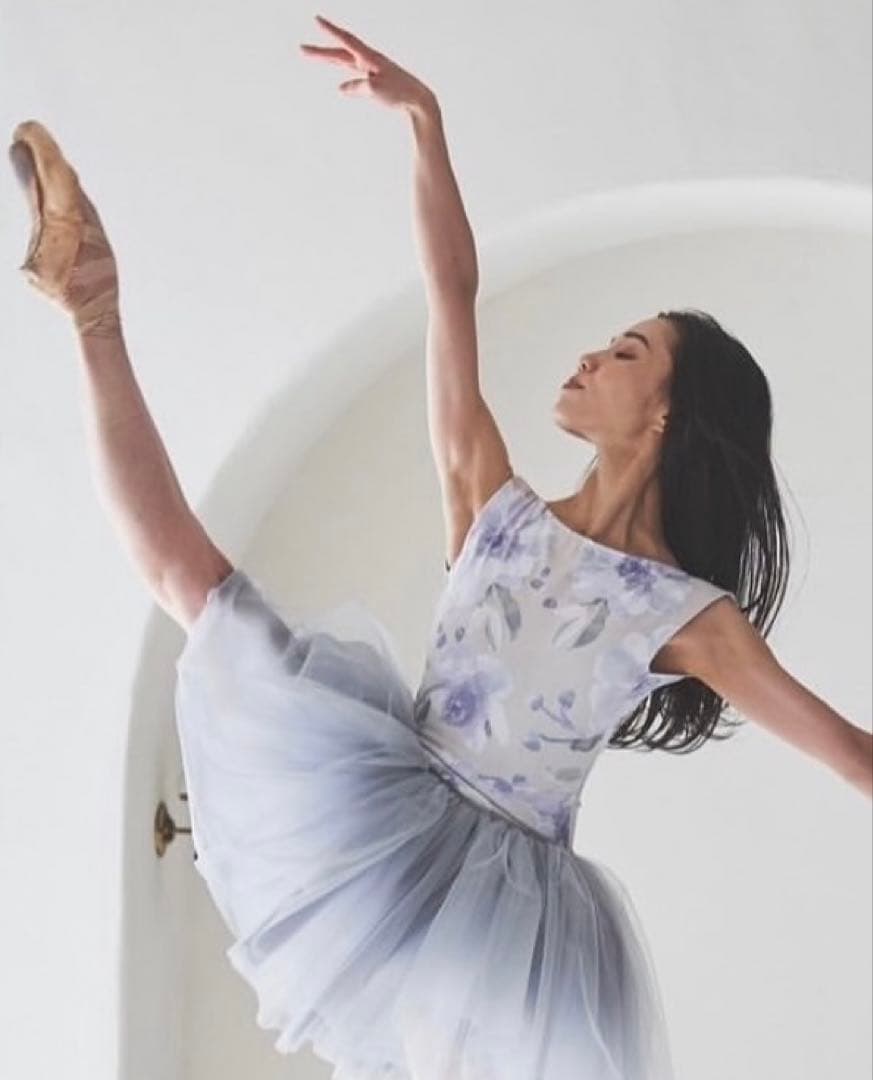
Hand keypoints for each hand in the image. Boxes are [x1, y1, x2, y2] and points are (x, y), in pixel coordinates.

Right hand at [299, 14, 436, 115]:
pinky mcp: (377, 81)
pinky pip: (356, 77)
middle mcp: (369, 61)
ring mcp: (373, 70)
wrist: (418, 100)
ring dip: (329, 60)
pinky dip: (346, 79)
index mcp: (369, 58)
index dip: (330, 30)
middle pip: (340, 53)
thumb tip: (341, 88)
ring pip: (346, 62)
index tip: (315, 19)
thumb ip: (358, 87)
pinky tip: (341, 87)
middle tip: (301, 49)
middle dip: (320, 51)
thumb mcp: (376, 90)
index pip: (346, 41)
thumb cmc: (400, 94)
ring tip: (311, 56)